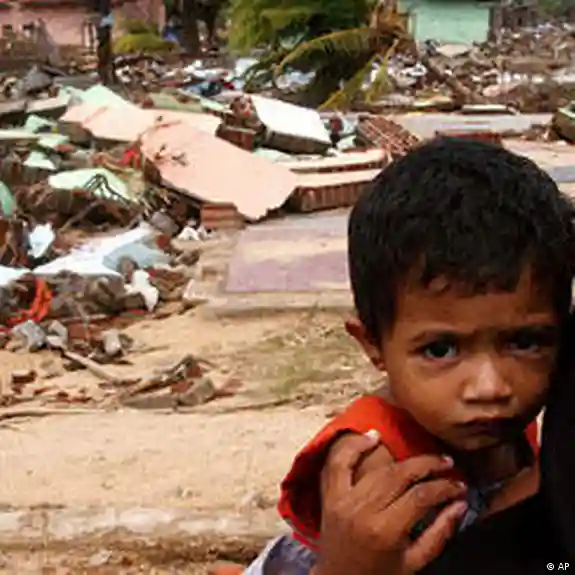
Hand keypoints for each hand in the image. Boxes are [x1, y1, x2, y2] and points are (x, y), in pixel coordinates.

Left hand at [315, 432, 467, 574]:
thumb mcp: (414, 564)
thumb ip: (438, 533)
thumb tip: (460, 504)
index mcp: (385, 530)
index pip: (420, 497)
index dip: (444, 487)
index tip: (460, 486)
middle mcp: (363, 510)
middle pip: (399, 476)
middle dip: (428, 466)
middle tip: (448, 464)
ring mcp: (343, 500)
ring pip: (377, 468)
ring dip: (402, 457)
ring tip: (425, 457)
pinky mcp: (330, 496)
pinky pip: (339, 463)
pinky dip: (354, 446)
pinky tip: (372, 436)